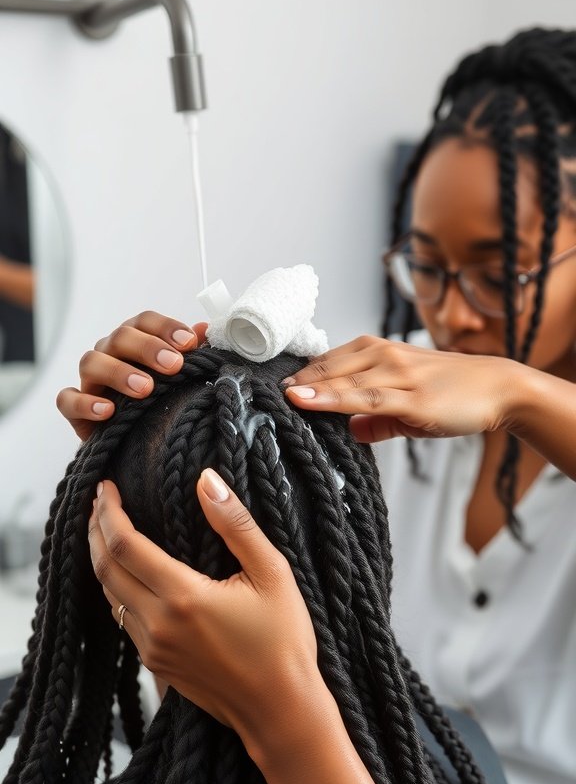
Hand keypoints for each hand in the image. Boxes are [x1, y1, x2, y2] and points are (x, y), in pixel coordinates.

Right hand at [57, 311, 207, 440]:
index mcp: (135, 341)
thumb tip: (204, 329)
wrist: (134, 443)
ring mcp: (90, 379)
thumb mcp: (179, 379)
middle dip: (148, 348)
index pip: (146, 321)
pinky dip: (85, 403)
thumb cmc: (158, 402)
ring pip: (92, 362)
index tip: (189, 343)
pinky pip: (68, 400)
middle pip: (121, 337)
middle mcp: (110, 353)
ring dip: (119, 372)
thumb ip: (191, 354)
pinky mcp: (74, 408)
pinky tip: (108, 411)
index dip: (166, 328)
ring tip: (145, 389)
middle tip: (174, 365)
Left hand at [88, 473, 322, 752]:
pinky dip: (117, 588)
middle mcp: (158, 624)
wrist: (280, 710)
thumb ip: (235, 523)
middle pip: (106, 568)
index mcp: (183, 596)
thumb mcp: (272, 573)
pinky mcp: (156, 666)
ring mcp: (153, 648)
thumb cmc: (284, 641)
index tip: (106, 486)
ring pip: (109, 595)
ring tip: (106, 530)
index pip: (124, 545)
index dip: (109, 512)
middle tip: (99, 501)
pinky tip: (128, 573)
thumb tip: (206, 479)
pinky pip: (123, 618)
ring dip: (102, 559)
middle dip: (96, 530)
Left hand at [283, 336, 518, 442]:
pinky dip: (330, 399)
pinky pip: (362, 398)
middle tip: (255, 392)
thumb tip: (352, 431)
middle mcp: (382, 357)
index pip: (326, 361)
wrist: (497, 388)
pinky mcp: (409, 399)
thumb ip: (377, 419)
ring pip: (339, 380)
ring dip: (304, 388)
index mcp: (378, 353)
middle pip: (325, 367)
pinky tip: (305, 401)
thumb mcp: (406, 406)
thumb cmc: (453, 392)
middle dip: (292, 380)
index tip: (264, 387)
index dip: (296, 374)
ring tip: (272, 396)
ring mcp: (395, 375)